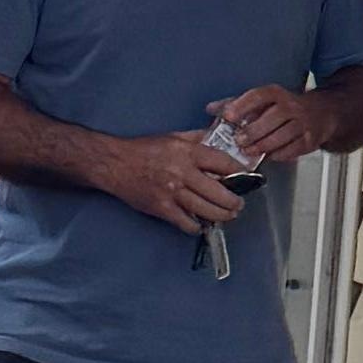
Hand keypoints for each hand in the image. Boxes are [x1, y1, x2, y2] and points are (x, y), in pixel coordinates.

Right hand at [102, 126, 252, 232]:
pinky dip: (197, 226)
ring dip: (222, 216)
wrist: (114, 164)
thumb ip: (198, 138)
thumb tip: (220, 137)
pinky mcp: (162, 209)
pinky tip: (201, 223)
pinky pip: (187, 223)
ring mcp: (173, 193)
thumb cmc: (144, 149)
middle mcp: (183, 173)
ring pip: (207, 211)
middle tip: (238, 205)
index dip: (240, 172)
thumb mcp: (174, 137)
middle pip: (220, 193)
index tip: (248, 177)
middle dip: (234, 202)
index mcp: (188, 152)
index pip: (224, 163)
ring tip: (227, 215)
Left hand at [205, 83, 325, 166]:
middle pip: (272, 118)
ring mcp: (302, 123)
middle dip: (253, 131)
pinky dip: (279, 154)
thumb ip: (236, 104)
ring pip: (282, 135)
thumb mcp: (262, 101)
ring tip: (249, 152)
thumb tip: (211, 109)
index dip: (242, 105)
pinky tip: (268, 157)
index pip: (258, 96)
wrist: (321, 113)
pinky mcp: (309, 139)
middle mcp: (291, 106)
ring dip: (264, 145)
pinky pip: (293, 149)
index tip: (228, 116)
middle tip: (238, 141)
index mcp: (276, 93)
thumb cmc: (284, 107)